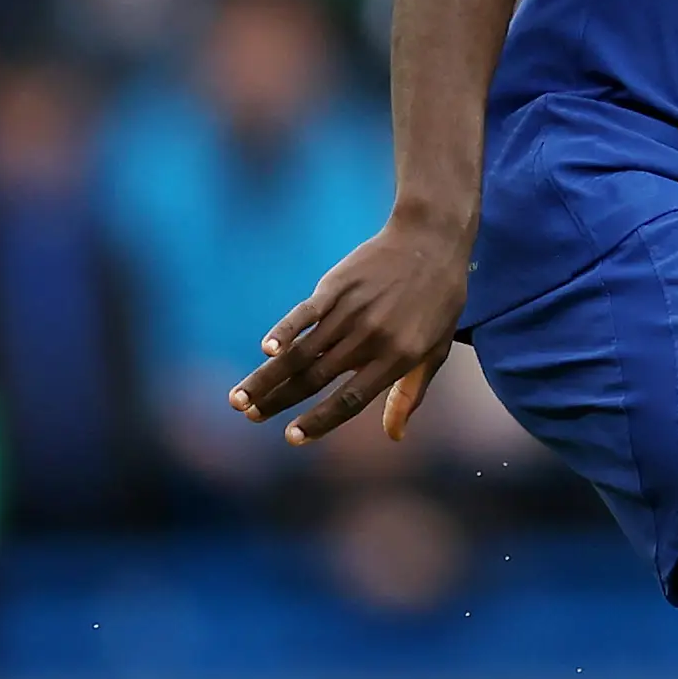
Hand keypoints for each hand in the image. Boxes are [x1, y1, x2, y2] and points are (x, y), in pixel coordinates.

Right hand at [228, 218, 470, 445]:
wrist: (431, 240)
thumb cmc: (438, 301)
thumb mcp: (435, 350)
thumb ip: (410, 393)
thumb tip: (394, 436)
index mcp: (396, 358)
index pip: (350, 399)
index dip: (320, 421)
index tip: (291, 438)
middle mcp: (371, 338)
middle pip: (316, 378)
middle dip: (279, 401)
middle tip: (250, 417)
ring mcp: (351, 311)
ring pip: (302, 352)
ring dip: (267, 376)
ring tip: (239, 398)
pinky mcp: (336, 286)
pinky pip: (304, 314)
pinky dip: (283, 331)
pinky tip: (265, 350)